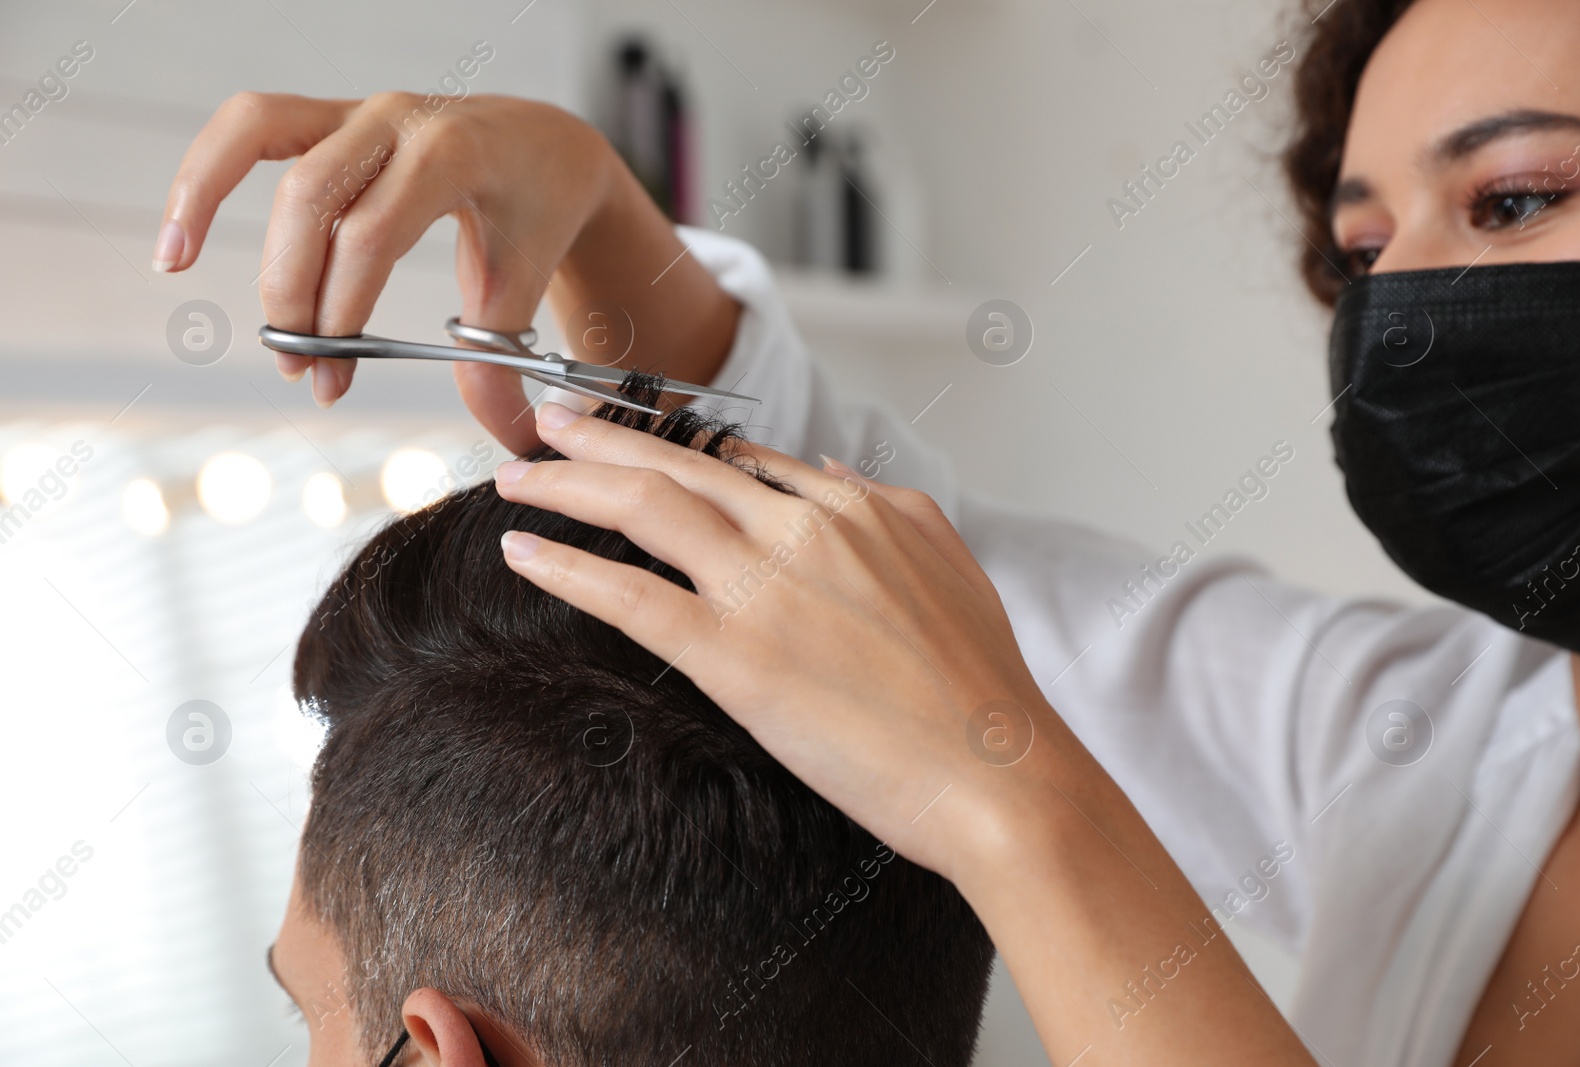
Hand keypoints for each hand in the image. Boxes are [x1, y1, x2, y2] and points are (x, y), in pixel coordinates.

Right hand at [156, 92, 737, 451]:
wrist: (547, 146)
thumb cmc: (537, 210)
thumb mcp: (528, 282)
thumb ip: (499, 359)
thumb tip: (504, 439)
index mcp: (453, 155)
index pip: (373, 235)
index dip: (342, 311)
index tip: (334, 379)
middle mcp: (398, 119)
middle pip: (311, 198)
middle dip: (292, 292)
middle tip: (299, 369)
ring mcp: (360, 110)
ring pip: (258, 138)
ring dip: (210, 205)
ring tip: (178, 268)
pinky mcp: (332, 117)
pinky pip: (251, 127)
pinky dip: (205, 171)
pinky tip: (178, 235)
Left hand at [494, 405, 1317, 1066]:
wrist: (1001, 772)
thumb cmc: (982, 685)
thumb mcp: (946, 560)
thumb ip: (881, 507)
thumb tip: (825, 471)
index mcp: (856, 506)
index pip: (742, 457)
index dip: (676, 444)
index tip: (633, 441)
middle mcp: (804, 527)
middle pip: (678, 462)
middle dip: (602, 437)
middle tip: (549, 423)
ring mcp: (765, 586)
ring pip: (644, 508)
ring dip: (569, 483)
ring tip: (518, 473)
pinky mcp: (734, 656)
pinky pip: (629, 596)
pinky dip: (567, 568)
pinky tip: (523, 552)